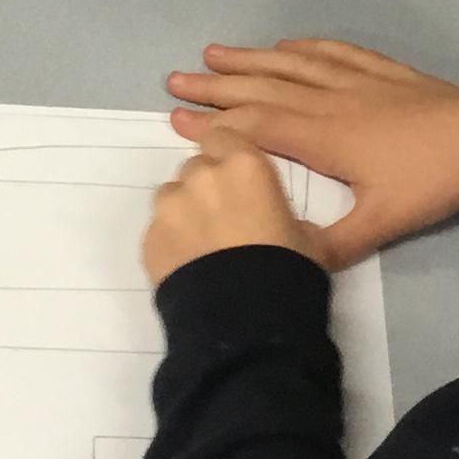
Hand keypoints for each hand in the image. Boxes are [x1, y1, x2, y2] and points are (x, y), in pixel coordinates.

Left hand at [144, 129, 320, 288]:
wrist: (243, 320)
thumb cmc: (286, 270)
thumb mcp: (309, 240)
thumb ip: (290, 219)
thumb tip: (284, 226)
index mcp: (245, 166)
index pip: (224, 138)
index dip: (229, 156)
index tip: (238, 180)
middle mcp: (202, 177)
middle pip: (196, 168)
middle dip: (207, 186)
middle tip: (224, 218)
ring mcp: (170, 207)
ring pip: (172, 196)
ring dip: (184, 211)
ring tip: (202, 244)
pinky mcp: (149, 239)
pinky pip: (159, 230)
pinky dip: (171, 241)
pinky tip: (188, 266)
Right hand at [165, 40, 458, 267]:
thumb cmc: (432, 181)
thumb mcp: (384, 223)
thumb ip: (336, 245)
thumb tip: (292, 262)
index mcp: (324, 136)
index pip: (257, 126)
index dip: (215, 124)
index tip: (176, 120)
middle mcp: (331, 100)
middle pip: (264, 88)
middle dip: (216, 86)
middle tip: (173, 80)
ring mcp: (356, 80)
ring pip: (292, 64)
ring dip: (250, 59)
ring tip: (212, 53)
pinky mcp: (382, 71)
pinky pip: (333, 51)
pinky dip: (303, 47)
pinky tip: (285, 45)